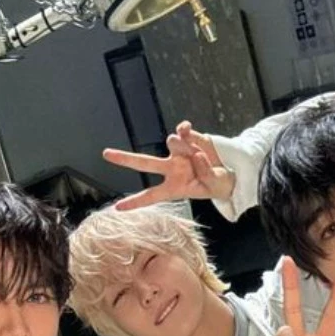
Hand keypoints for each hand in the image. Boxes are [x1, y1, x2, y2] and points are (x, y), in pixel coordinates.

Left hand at [102, 122, 235, 210]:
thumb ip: (205, 171)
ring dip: (186, 147)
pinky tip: (186, 127)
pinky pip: (182, 131)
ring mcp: (177, 153)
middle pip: (144, 163)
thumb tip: (196, 153)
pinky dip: (185, 130)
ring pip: (173, 143)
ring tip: (201, 155)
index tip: (118, 208)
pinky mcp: (188, 139)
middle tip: (106, 154)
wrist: (228, 173)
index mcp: (174, 188)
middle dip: (125, 159)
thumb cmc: (216, 184)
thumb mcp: (214, 185)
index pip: (151, 196)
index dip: (135, 202)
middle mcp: (171, 169)